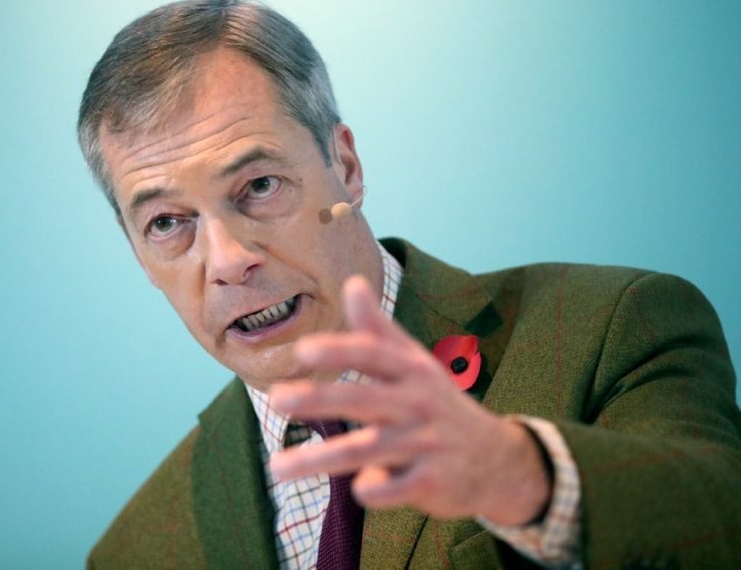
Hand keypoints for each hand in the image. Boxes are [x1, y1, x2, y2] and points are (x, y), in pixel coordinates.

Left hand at [268, 276, 551, 524]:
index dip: (339, 350)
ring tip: (276, 468)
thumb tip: (352, 281)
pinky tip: (358, 489)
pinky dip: (374, 489)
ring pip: (367, 449)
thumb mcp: (413, 363)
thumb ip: (377, 329)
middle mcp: (419, 403)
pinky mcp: (433, 482)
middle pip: (363, 399)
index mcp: (412, 370)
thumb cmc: (438, 404)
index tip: (302, 350)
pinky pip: (395, 489)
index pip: (373, 354)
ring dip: (320, 458)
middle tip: (275, 399)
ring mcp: (427, 443)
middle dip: (318, 399)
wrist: (497, 460)